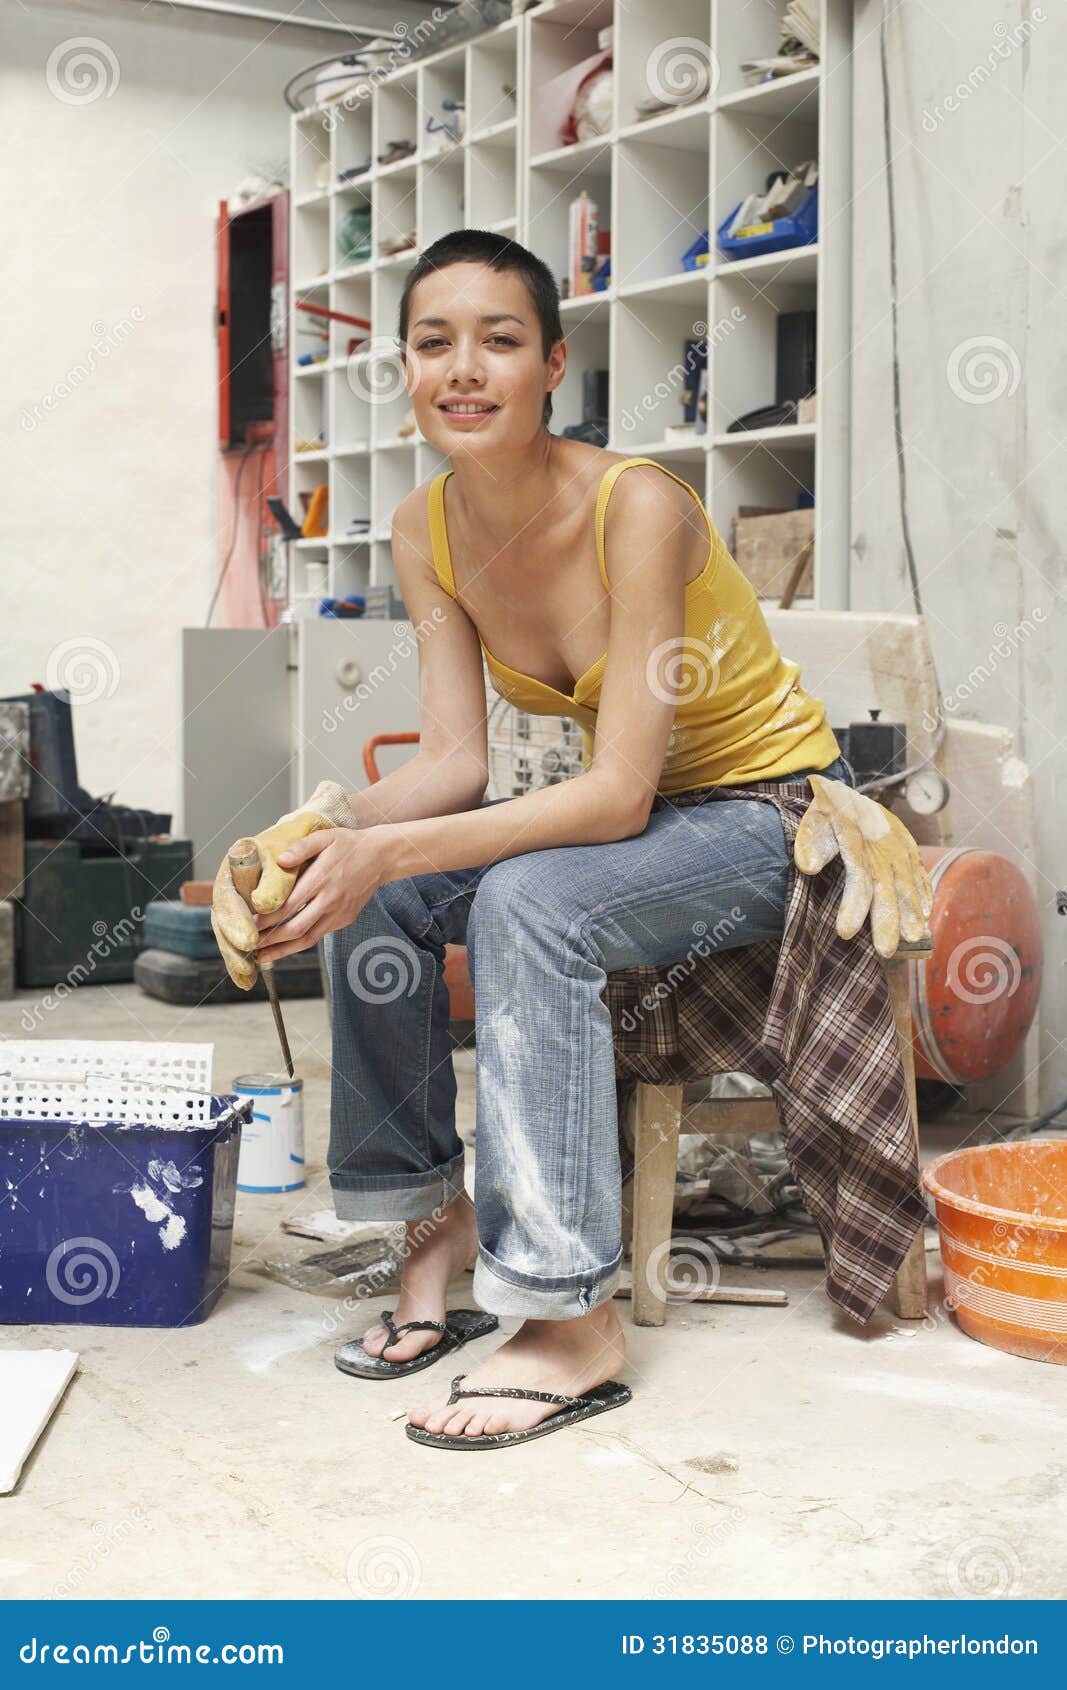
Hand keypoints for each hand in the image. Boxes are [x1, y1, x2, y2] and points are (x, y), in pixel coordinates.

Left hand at [254, 827, 385, 964]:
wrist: (381, 856)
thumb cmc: (349, 845)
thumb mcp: (325, 837)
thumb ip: (301, 847)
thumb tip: (280, 860)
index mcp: (321, 879)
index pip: (288, 905)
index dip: (267, 918)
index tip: (248, 924)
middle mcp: (330, 900)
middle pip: (295, 928)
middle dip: (269, 940)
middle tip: (249, 945)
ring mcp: (339, 913)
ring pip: (307, 938)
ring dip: (283, 950)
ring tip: (262, 956)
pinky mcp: (345, 919)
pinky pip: (319, 935)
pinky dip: (300, 944)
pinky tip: (284, 946)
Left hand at [793, 773, 933, 958]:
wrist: (848, 792)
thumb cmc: (827, 815)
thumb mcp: (812, 822)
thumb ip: (809, 843)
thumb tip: (808, 867)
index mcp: (858, 843)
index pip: (858, 879)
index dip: (853, 906)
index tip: (845, 933)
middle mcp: (884, 848)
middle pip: (887, 889)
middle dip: (887, 921)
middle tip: (884, 952)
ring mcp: (901, 849)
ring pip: (908, 884)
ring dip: (911, 914)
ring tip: (913, 940)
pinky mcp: (910, 850)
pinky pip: (919, 875)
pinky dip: (924, 895)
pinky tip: (926, 916)